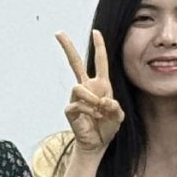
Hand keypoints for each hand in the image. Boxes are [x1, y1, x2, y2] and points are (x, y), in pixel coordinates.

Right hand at [55, 29, 125, 152]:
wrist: (97, 143)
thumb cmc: (107, 127)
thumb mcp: (118, 116)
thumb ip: (115, 107)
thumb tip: (102, 101)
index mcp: (101, 85)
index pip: (99, 61)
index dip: (99, 46)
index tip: (95, 32)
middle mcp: (87, 87)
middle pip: (75, 63)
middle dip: (67, 47)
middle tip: (58, 32)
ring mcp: (77, 98)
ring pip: (77, 87)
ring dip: (91, 99)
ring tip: (98, 110)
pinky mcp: (70, 109)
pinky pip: (77, 104)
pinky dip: (88, 111)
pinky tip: (93, 118)